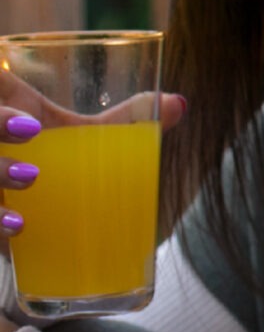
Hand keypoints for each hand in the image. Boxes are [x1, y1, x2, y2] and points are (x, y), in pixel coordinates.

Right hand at [0, 93, 185, 240]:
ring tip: (29, 185)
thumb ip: (121, 120)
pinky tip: (19, 228)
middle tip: (33, 140)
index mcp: (3, 109)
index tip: (33, 123)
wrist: (23, 207)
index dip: (0, 103)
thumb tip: (178, 103)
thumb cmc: (46, 155)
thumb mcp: (75, 134)